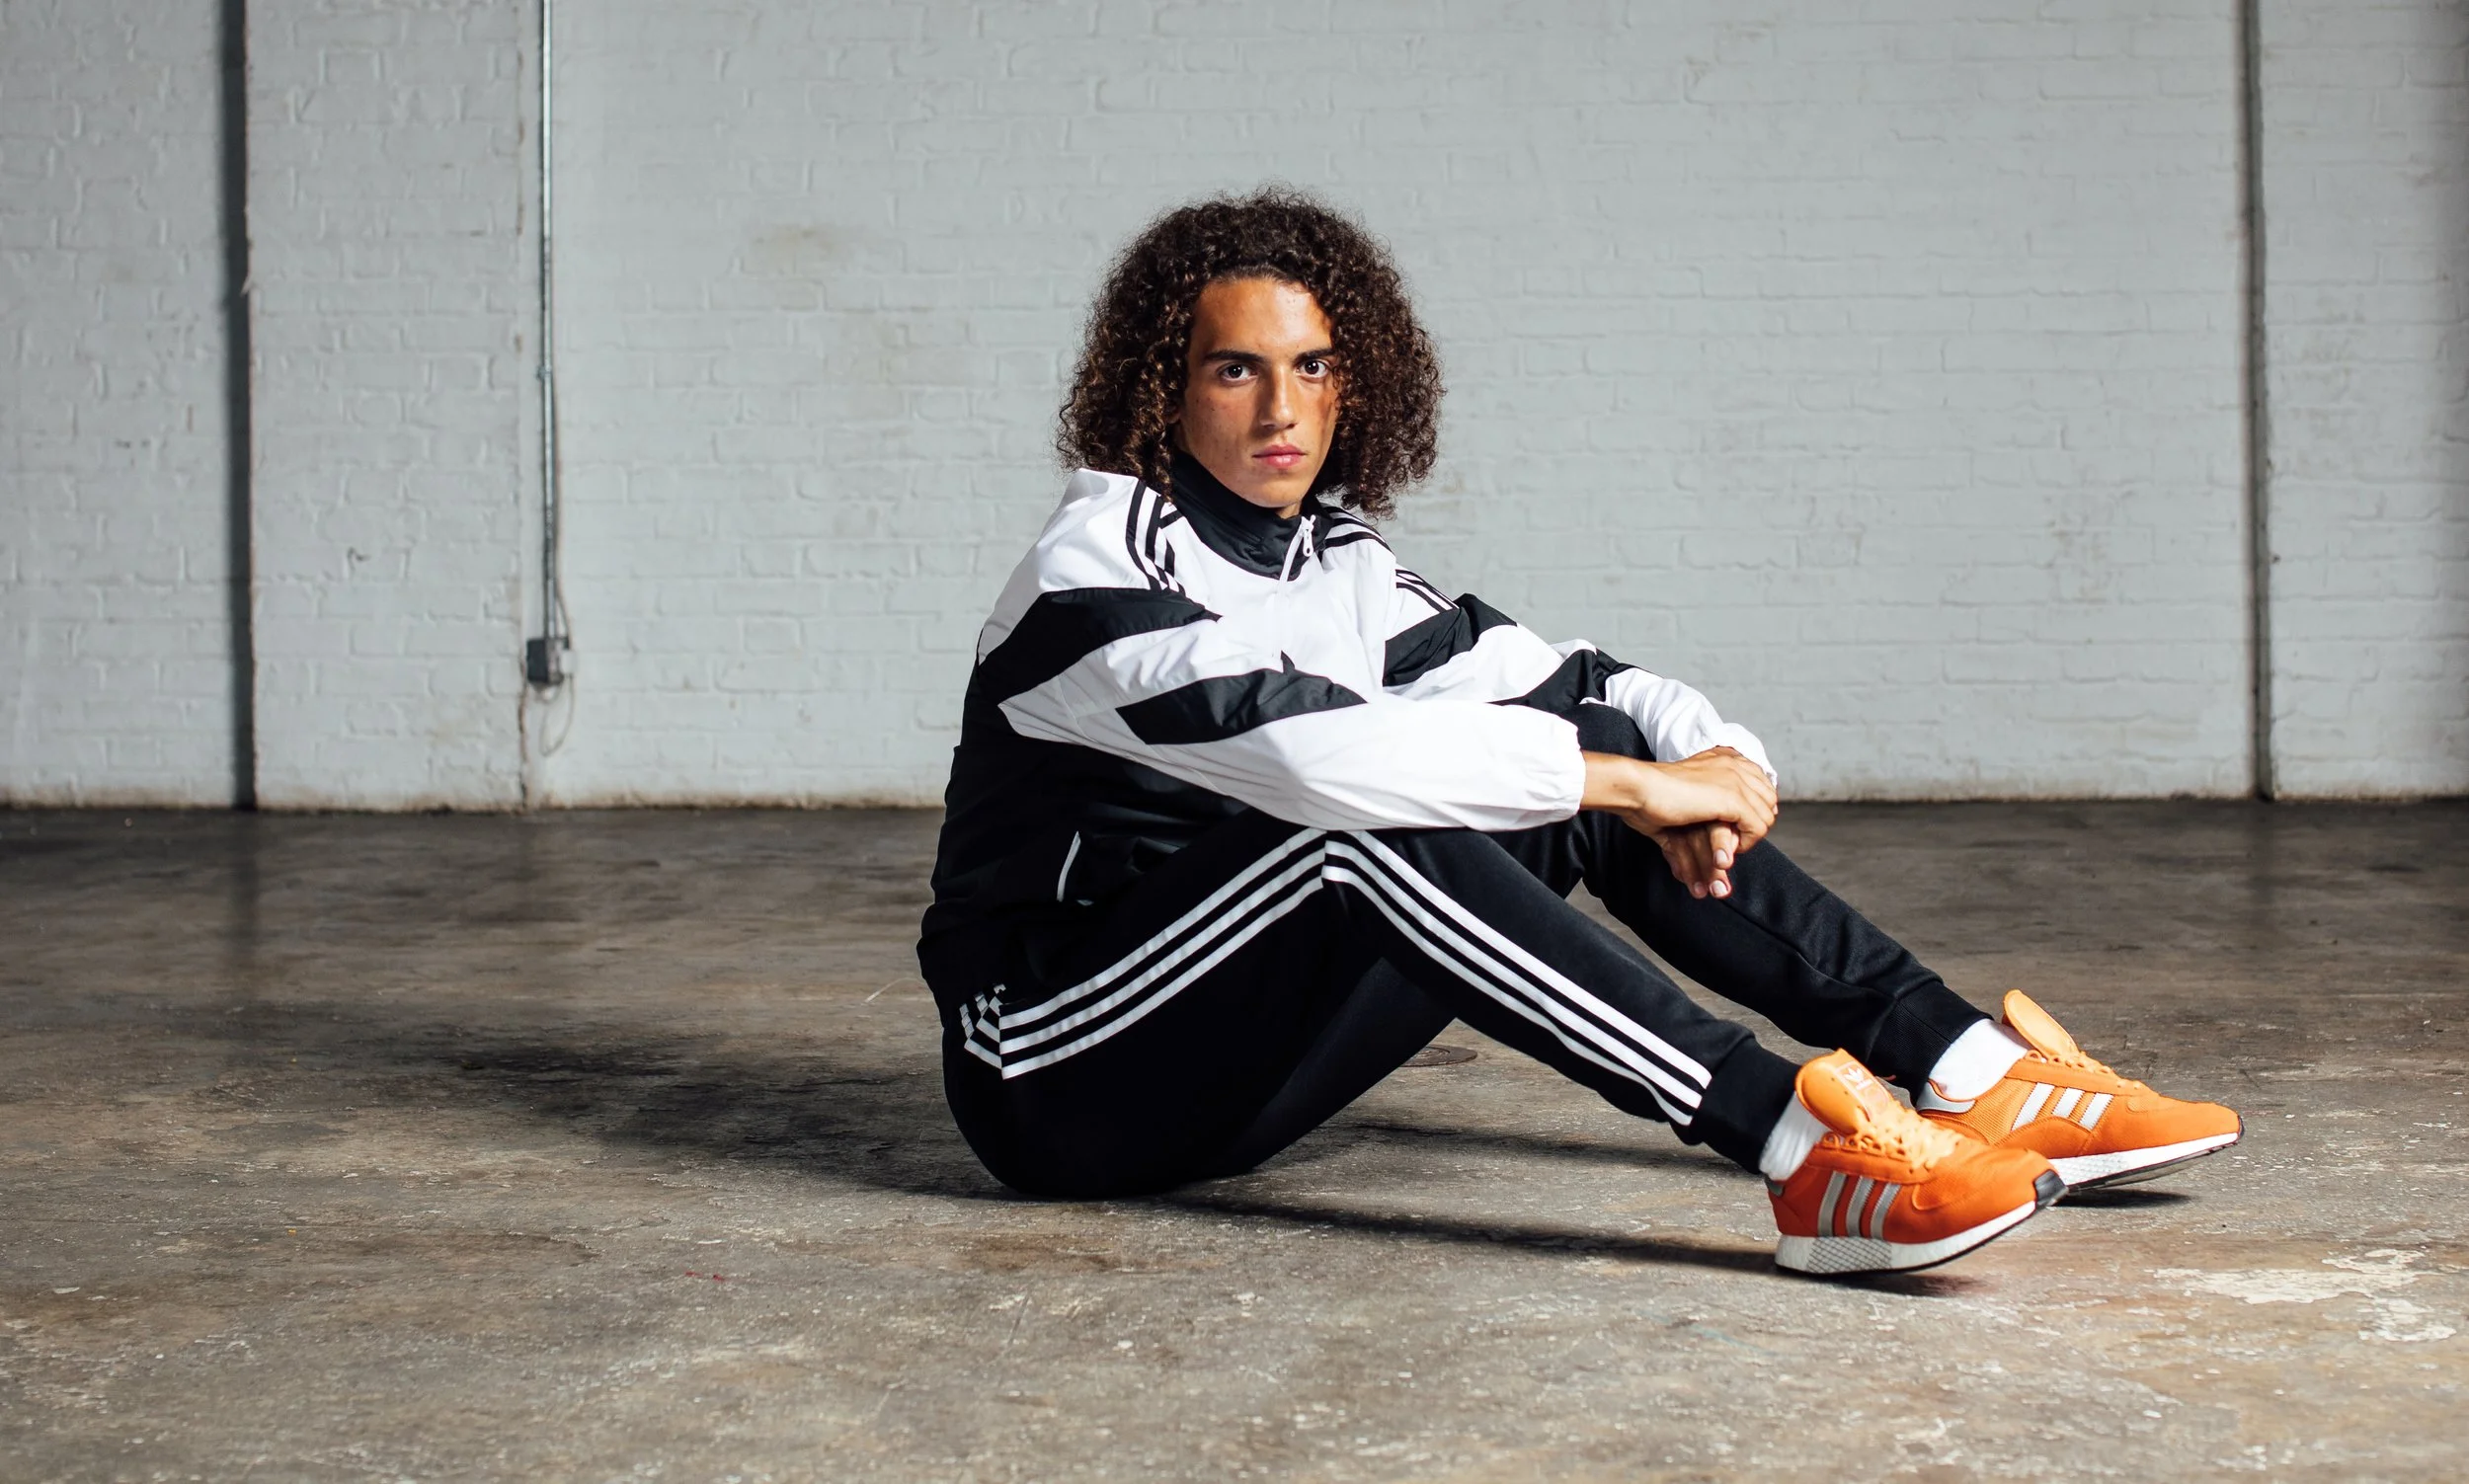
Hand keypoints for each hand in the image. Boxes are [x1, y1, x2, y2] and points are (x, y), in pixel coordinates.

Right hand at [1580, 746, 1776, 899]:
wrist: (1638, 789)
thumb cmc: (1650, 795)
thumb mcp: (1687, 792)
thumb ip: (1709, 798)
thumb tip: (1726, 821)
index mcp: (1724, 758)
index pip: (1761, 784)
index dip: (1754, 808)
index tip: (1737, 827)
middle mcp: (1734, 764)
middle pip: (1769, 799)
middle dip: (1756, 823)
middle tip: (1735, 841)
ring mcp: (1735, 780)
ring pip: (1766, 815)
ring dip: (1750, 836)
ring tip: (1729, 848)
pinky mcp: (1733, 800)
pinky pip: (1758, 827)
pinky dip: (1747, 843)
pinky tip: (1727, 849)